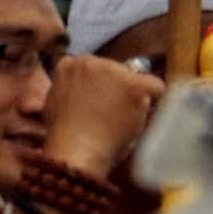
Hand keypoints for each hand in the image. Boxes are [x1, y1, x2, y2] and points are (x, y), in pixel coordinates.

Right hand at [39, 55, 162, 180]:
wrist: (75, 152)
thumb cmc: (65, 137)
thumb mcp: (57, 104)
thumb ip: (71, 91)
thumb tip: (86, 93)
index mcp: (68, 65)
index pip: (92, 68)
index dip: (99, 86)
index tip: (100, 103)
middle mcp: (90, 61)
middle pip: (115, 70)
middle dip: (117, 89)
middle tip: (114, 114)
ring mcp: (113, 70)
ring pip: (135, 78)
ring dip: (133, 96)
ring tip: (124, 121)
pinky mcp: (134, 85)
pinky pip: (156, 86)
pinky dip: (155, 100)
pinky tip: (143, 116)